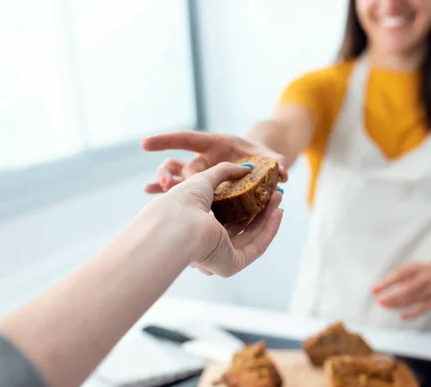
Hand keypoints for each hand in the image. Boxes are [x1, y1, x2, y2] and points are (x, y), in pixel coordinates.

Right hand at [141, 131, 288, 192]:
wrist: (260, 166)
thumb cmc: (262, 157)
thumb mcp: (269, 157)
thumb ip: (276, 161)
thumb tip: (285, 171)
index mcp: (215, 144)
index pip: (188, 139)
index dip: (167, 140)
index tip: (145, 143)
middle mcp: (203, 158)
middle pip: (182, 164)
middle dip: (171, 172)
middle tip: (164, 181)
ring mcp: (201, 174)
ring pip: (177, 178)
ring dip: (164, 184)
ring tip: (150, 191)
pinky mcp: (204, 188)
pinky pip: (184, 192)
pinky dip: (172, 196)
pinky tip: (156, 202)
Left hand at [145, 161, 282, 277]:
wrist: (177, 225)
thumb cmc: (182, 202)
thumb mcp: (204, 178)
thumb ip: (225, 171)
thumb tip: (247, 167)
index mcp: (194, 229)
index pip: (223, 216)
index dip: (243, 201)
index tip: (258, 188)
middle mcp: (206, 246)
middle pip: (240, 226)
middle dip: (259, 208)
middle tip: (273, 192)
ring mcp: (219, 258)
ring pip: (250, 236)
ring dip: (267, 217)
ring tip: (279, 197)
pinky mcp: (230, 265)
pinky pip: (255, 248)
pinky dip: (268, 230)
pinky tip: (278, 213)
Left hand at [372, 256, 430, 320]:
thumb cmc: (427, 270)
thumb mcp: (414, 267)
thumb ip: (401, 276)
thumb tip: (383, 287)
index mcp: (417, 267)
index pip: (399, 275)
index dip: (386, 283)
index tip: (374, 289)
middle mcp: (425, 277)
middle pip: (407, 289)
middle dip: (392, 297)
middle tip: (379, 301)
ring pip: (413, 299)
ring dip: (398, 304)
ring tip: (385, 306)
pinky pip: (423, 308)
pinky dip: (412, 314)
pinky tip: (401, 316)